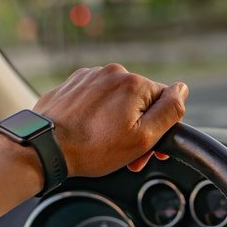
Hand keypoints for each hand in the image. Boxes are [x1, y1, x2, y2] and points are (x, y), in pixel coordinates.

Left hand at [33, 64, 187, 176]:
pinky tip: (90, 130)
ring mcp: (91, 75)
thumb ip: (170, 111)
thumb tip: (182, 89)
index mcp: (135, 83)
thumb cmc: (92, 148)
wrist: (43, 148)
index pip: (165, 101)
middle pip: (141, 100)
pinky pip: (97, 96)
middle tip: (127, 153)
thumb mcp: (143, 138)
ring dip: (119, 119)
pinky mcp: (74, 83)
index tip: (147, 148)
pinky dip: (98, 112)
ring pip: (119, 98)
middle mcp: (114, 72)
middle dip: (138, 125)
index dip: (160, 126)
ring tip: (104, 143)